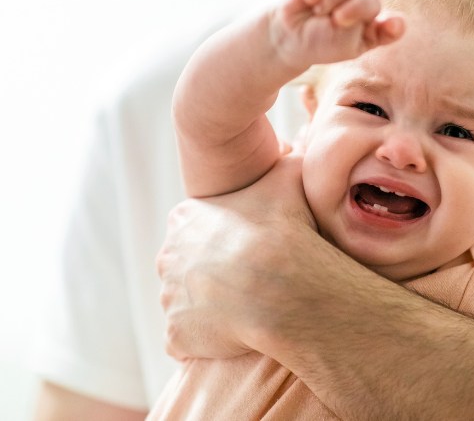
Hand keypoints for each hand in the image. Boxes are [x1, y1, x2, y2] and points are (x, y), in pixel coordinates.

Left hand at [156, 146, 315, 359]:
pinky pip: (188, 341)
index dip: (226, 240)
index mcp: (186, 219)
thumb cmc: (286, 230)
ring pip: (187, 305)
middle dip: (212, 275)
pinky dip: (206, 342)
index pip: (197, 229)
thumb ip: (286, 159)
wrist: (281, 286)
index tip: (252, 248)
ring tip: (248, 312)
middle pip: (186, 267)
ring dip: (210, 310)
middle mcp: (167, 257)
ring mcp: (168, 299)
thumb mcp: (290, 177)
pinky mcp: (175, 336)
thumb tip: (290, 147)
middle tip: (251, 283)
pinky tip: (237, 335)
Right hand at [274, 0, 404, 70]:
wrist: (290, 36)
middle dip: (354, 8)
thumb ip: (371, 32)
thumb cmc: (321, 46)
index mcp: (373, 31)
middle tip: (336, 20)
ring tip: (319, 12)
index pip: (393, 26)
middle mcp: (364, 9)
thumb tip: (398, 22)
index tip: (393, 25)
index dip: (393, 25)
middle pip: (371, 0)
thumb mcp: (348, 47)